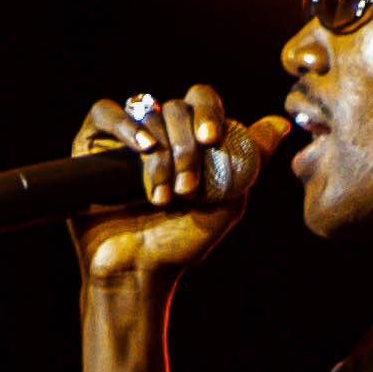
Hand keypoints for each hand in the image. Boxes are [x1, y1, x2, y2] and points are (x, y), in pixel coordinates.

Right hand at [72, 84, 289, 282]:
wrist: (139, 270)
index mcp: (190, 139)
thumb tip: (280, 123)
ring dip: (162, 153)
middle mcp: (159, 133)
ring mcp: (125, 138)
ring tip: (162, 195)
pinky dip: (124, 125)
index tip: (212, 140)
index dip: (208, 112)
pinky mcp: (91, 144)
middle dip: (187, 145)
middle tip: (188, 186)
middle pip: (177, 106)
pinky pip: (105, 112)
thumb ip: (251, 159)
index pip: (202, 101)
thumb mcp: (228, 200)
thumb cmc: (181, 242)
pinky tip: (141, 148)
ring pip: (148, 111)